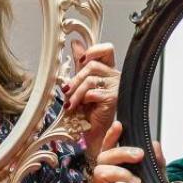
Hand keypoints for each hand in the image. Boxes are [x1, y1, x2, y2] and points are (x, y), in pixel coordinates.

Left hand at [65, 41, 119, 182]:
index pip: (107, 49)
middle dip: (75, 78)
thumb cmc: (89, 115)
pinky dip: (81, 100)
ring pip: (90, 77)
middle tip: (66, 92)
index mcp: (109, 73)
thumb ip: (80, 66)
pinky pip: (92, 91)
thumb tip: (75, 43)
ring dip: (75, 92)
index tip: (81, 59)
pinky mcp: (113, 98)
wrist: (97, 139)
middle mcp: (116, 77)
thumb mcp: (81, 88)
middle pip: (92, 64)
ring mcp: (117, 87)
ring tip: (70, 105)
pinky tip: (77, 109)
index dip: (94, 49)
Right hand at [92, 122, 156, 182]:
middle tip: (139, 156)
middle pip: (101, 159)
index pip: (106, 153)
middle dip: (120, 152)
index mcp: (116, 179)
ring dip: (123, 173)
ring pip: (101, 173)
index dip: (110, 138)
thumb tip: (154, 144)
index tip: (120, 125)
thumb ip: (155, 166)